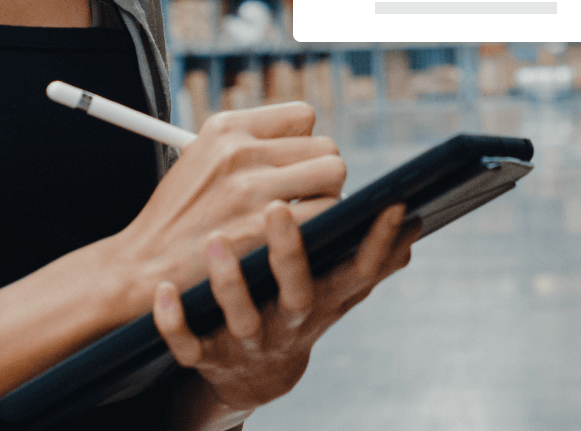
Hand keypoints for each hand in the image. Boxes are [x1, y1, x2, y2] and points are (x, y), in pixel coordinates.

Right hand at [115, 104, 346, 306]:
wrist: (143, 264)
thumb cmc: (177, 216)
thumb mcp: (200, 157)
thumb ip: (248, 143)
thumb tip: (303, 141)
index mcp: (225, 127)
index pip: (303, 116)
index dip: (304, 144)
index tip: (293, 166)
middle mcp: (239, 150)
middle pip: (325, 147)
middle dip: (321, 174)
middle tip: (304, 198)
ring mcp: (252, 188)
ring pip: (333, 176)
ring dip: (327, 200)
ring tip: (303, 219)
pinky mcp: (262, 229)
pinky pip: (326, 214)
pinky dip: (322, 229)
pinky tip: (298, 240)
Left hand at [152, 199, 420, 411]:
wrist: (251, 375)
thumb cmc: (296, 309)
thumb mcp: (336, 292)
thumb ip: (370, 259)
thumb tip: (415, 222)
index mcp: (323, 297)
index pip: (359, 270)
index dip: (377, 243)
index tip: (390, 205)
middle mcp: (290, 319)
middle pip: (298, 290)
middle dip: (290, 253)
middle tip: (278, 206)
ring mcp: (248, 339)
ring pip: (242, 317)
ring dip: (230, 283)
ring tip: (217, 240)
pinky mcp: (208, 355)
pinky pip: (188, 345)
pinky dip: (175, 322)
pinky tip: (165, 291)